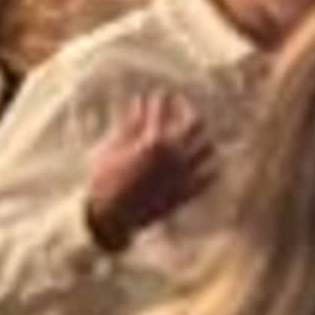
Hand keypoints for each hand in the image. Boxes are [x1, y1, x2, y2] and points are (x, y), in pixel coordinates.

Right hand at [84, 95, 217, 252]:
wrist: (110, 218)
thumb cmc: (104, 180)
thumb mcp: (112, 148)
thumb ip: (130, 124)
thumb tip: (139, 102)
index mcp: (154, 140)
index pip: (163, 109)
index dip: (160, 99)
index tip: (157, 96)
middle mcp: (175, 155)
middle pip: (195, 122)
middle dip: (188, 110)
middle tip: (182, 105)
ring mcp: (184, 174)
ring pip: (208, 147)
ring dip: (202, 136)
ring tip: (195, 133)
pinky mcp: (187, 192)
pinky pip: (209, 175)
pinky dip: (210, 165)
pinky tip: (203, 161)